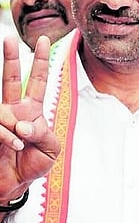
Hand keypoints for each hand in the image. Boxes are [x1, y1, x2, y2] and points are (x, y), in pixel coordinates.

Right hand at [0, 36, 59, 202]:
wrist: (16, 184)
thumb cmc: (34, 164)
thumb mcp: (50, 149)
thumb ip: (44, 134)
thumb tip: (24, 124)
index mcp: (33, 110)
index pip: (39, 80)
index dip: (41, 61)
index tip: (43, 40)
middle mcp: (14, 110)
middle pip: (11, 78)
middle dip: (10, 58)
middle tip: (8, 38)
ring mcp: (0, 119)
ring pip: (1, 109)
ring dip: (12, 126)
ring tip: (21, 143)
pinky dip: (6, 136)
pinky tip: (15, 144)